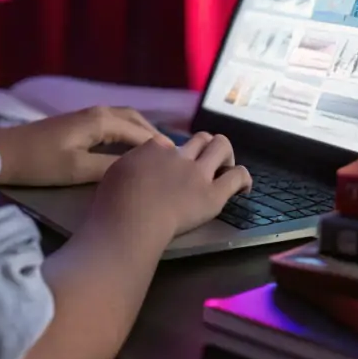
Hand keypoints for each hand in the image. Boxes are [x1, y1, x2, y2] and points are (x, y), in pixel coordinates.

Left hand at [0, 107, 173, 186]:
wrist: (4, 154)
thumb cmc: (40, 163)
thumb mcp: (78, 170)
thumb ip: (110, 167)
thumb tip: (139, 168)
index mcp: (100, 120)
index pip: (141, 131)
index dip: (160, 147)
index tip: (179, 162)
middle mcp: (97, 112)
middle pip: (135, 119)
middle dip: (154, 135)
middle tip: (173, 157)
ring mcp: (86, 117)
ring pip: (124, 120)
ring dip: (141, 133)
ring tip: (157, 154)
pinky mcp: (77, 125)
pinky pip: (112, 125)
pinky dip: (127, 134)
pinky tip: (130, 151)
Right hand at [90, 131, 251, 241]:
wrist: (131, 220)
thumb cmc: (114, 202)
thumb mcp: (115, 171)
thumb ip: (133, 165)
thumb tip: (139, 169)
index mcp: (154, 147)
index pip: (169, 143)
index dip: (172, 154)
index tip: (169, 168)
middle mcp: (179, 154)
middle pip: (201, 138)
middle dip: (205, 147)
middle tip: (204, 164)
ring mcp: (198, 173)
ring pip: (222, 145)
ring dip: (225, 154)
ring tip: (224, 169)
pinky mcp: (213, 194)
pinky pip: (237, 176)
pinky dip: (243, 178)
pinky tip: (243, 188)